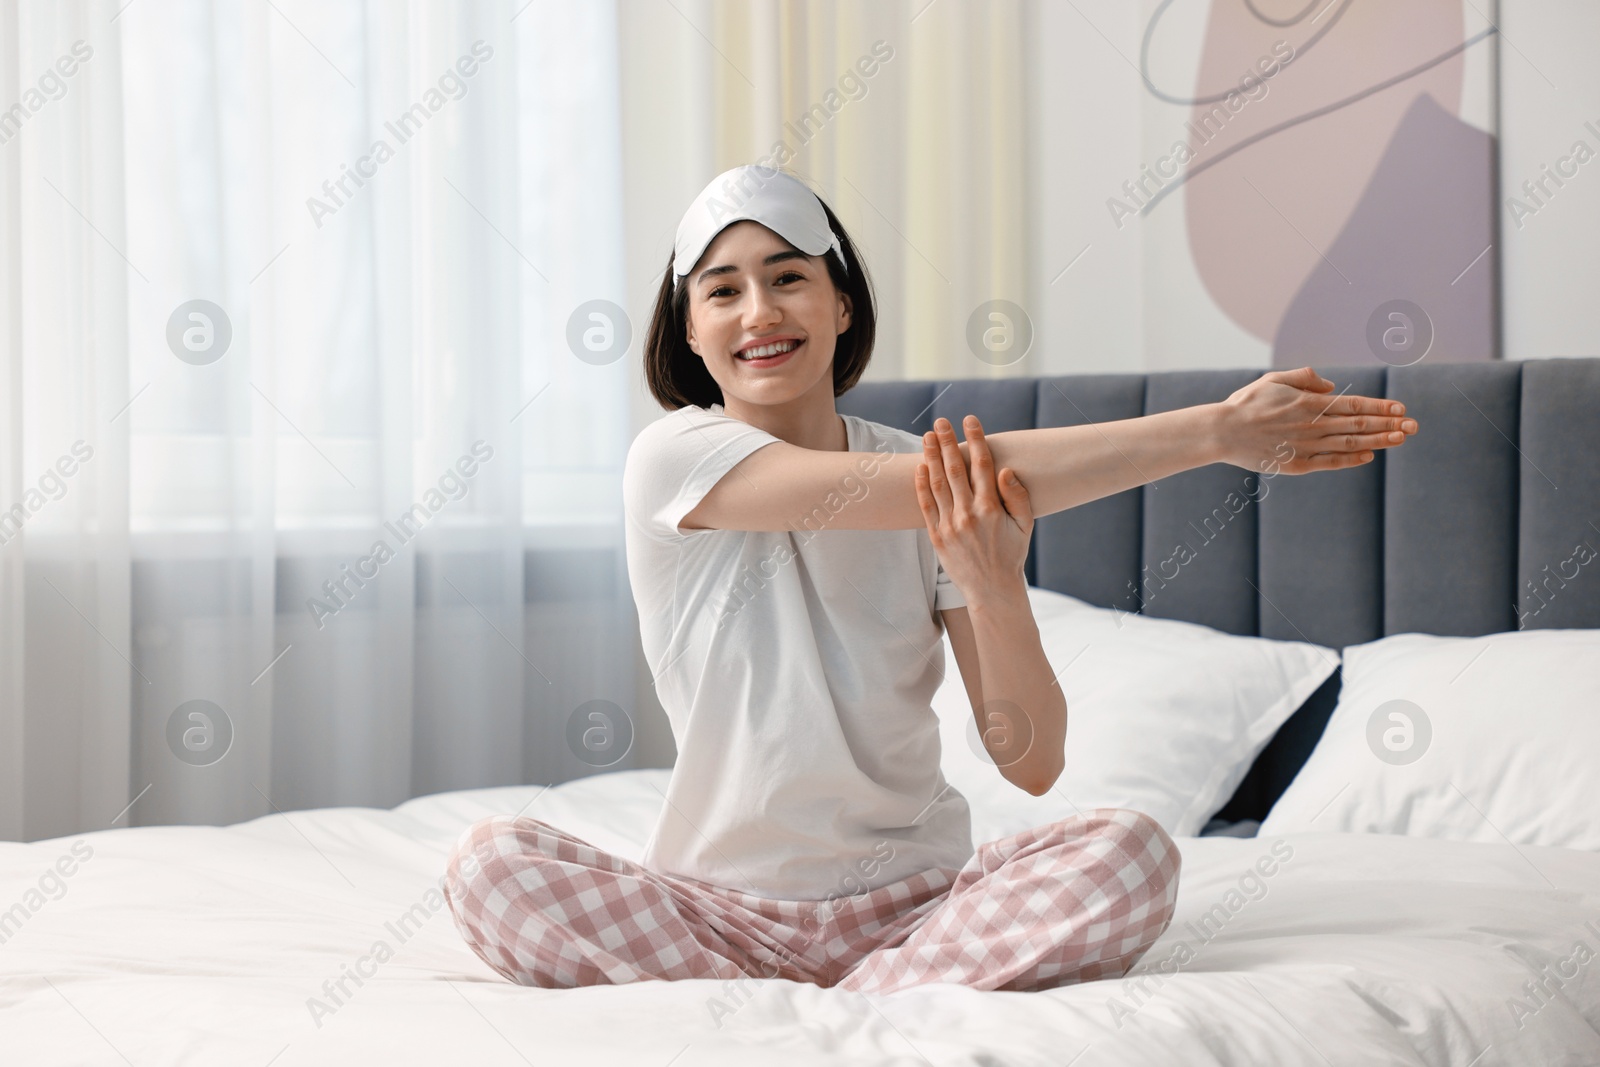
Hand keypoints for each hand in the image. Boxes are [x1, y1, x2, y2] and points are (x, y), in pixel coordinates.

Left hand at [915, 415, 1033, 601]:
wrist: (991, 590)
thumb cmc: (1011, 555)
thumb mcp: (1025, 526)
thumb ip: (1017, 497)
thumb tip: (1005, 470)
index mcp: (991, 508)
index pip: (981, 465)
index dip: (975, 440)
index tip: (969, 420)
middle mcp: (968, 514)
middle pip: (954, 469)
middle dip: (947, 442)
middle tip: (941, 422)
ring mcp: (950, 525)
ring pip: (937, 483)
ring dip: (931, 457)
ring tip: (928, 437)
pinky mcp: (937, 536)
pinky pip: (926, 505)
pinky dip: (921, 484)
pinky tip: (920, 467)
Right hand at [1217, 366, 1418, 474]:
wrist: (1223, 431)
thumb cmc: (1247, 403)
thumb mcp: (1275, 379)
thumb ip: (1305, 378)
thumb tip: (1330, 386)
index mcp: (1310, 403)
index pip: (1354, 404)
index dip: (1379, 407)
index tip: (1401, 408)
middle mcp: (1313, 425)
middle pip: (1359, 425)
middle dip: (1389, 424)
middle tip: (1414, 425)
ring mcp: (1307, 446)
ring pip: (1350, 444)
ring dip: (1378, 441)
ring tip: (1401, 439)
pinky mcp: (1297, 464)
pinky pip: (1330, 462)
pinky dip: (1351, 460)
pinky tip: (1368, 456)